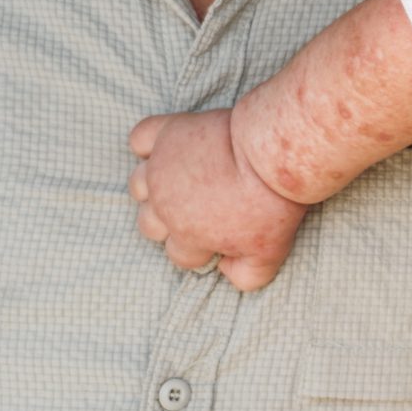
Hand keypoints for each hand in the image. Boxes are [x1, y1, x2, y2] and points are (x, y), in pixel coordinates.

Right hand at [127, 109, 305, 291]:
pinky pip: (140, 138)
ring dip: (154, 188)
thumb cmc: (272, 204)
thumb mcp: (269, 253)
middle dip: (171, 223)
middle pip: (150, 225)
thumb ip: (246, 277)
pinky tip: (162, 148)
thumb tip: (227, 273)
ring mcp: (162, 168)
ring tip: (179, 183)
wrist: (273, 155)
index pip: (180, 255)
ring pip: (138, 186)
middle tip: (200, 210)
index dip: (201, 248)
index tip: (220, 235)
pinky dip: (146, 143)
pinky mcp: (168, 133)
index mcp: (187, 235)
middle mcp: (165, 204)